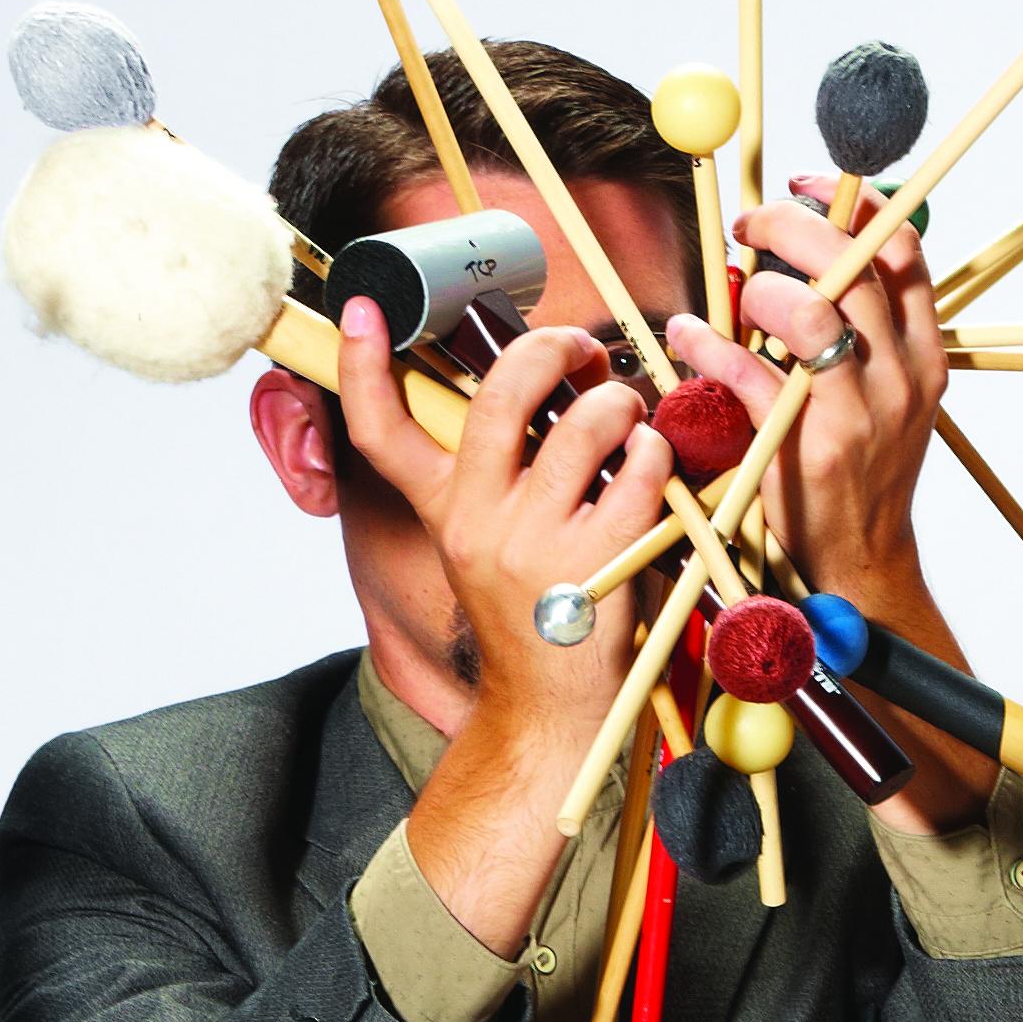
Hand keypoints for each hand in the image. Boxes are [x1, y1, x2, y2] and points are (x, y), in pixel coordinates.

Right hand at [346, 300, 667, 769]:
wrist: (552, 713)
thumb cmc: (537, 616)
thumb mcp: (489, 546)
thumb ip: (502, 478)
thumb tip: (549, 394)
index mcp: (445, 511)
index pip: (381, 431)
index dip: (365, 365)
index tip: (364, 308)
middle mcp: (477, 521)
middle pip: (500, 396)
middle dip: (549, 348)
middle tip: (581, 352)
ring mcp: (534, 543)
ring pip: (583, 425)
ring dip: (620, 403)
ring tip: (632, 420)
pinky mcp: (594, 565)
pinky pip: (639, 473)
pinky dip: (658, 455)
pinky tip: (657, 467)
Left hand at [728, 175, 948, 584]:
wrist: (860, 561)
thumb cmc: (860, 467)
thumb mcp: (884, 390)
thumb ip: (857, 325)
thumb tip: (801, 250)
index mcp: (924, 351)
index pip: (902, 247)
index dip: (849, 201)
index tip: (803, 186)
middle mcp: (902, 375)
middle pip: (853, 264)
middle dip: (789, 227)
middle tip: (749, 227)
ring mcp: (860, 414)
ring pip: (812, 313)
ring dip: (759, 289)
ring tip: (734, 295)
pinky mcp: (810, 449)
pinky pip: (752, 376)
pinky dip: (710, 346)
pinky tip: (689, 337)